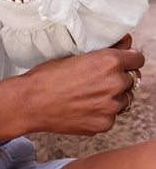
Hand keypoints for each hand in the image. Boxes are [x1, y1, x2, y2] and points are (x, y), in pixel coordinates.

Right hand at [22, 44, 144, 136]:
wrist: (29, 103)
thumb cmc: (47, 77)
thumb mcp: (75, 55)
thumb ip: (107, 51)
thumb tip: (127, 44)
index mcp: (110, 62)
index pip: (138, 59)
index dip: (128, 60)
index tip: (121, 64)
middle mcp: (115, 84)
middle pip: (132, 80)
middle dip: (119, 79)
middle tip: (97, 81)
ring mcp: (111, 107)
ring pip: (123, 100)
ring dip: (112, 97)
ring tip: (88, 96)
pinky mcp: (104, 124)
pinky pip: (111, 116)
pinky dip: (101, 113)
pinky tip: (82, 108)